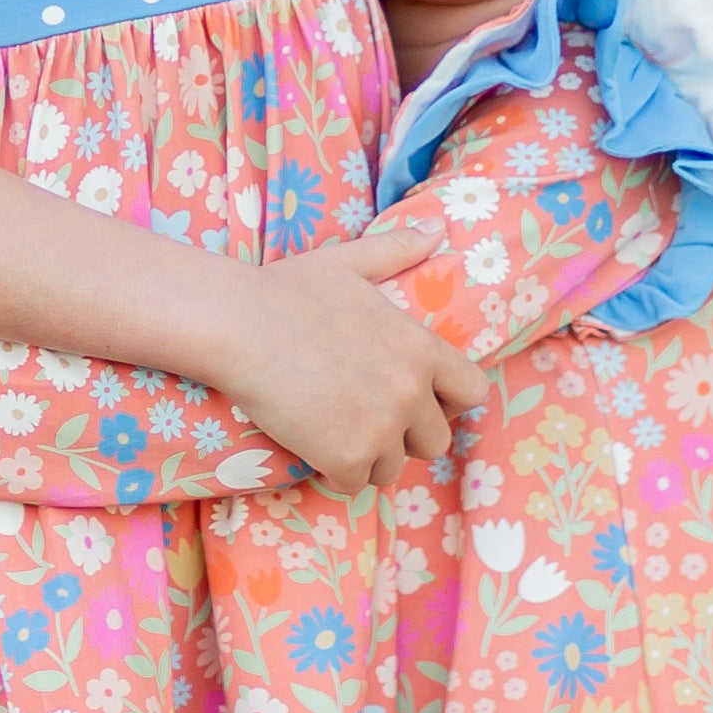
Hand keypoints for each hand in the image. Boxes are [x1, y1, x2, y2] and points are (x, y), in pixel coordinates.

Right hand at [223, 234, 483, 496]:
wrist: (238, 325)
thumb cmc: (287, 290)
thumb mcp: (347, 261)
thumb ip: (398, 249)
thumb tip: (438, 230)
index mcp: (420, 348)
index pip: (473, 392)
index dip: (450, 401)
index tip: (420, 399)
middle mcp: (411, 391)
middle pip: (436, 441)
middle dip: (406, 437)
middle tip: (367, 420)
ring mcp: (380, 427)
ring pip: (392, 467)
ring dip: (368, 457)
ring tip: (334, 429)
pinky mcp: (345, 455)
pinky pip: (355, 483)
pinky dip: (335, 471)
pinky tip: (312, 445)